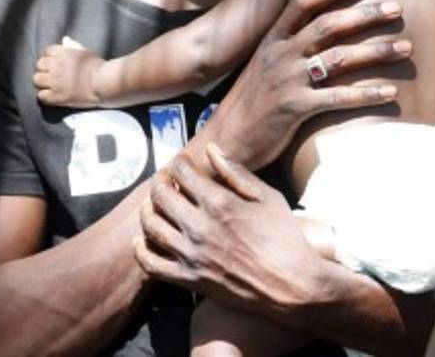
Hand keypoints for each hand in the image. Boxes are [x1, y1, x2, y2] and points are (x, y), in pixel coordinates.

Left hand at [33, 36, 104, 106]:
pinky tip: (52, 96)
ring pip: (37, 79)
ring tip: (50, 86)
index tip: (56, 62)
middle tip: (52, 75)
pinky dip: (45, 96)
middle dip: (45, 69)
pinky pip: (41, 95)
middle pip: (39, 65)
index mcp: (64, 53)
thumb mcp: (86, 52)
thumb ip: (74, 46)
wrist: (103, 83)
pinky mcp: (56, 96)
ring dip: (42, 82)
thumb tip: (65, 40)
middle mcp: (56, 66)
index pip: (48, 51)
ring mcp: (55, 82)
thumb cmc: (98, 67)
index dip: (51, 57)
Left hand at [135, 144, 328, 317]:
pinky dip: (141, 250)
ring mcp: (192, 255)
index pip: (182, 171)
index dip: (178, 163)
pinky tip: (142, 240)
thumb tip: (211, 150)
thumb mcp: (267, 196)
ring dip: (148, 210)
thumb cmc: (285, 237)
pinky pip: (152, 264)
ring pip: (151, 226)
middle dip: (160, 182)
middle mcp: (200, 226)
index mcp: (219, 202)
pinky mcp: (190, 279)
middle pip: (160, 195)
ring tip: (154, 205)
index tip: (181, 165)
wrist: (292, 285)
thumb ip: (236, 172)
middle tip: (165, 182)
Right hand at [201, 0, 410, 168]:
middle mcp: (280, 55)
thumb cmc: (251, 103)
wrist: (225, 140)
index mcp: (271, 41)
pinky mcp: (295, 109)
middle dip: (365, 14)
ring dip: (376, 51)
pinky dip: (367, 94)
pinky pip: (338, 98)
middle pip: (328, 26)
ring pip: (339, 58)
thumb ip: (288, 48)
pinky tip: (391, 92)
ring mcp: (287, 81)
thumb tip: (321, 34)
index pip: (302, 3)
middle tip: (396, 8)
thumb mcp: (263, 66)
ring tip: (405, 47)